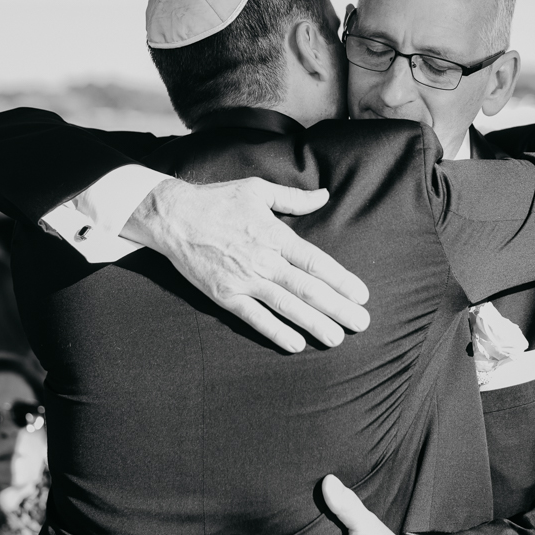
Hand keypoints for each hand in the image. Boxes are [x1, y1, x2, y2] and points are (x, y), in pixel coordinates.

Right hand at [124, 178, 368, 351]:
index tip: (362, 294)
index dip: (341, 280)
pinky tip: (296, 344)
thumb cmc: (217, 199)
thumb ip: (294, 198)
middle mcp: (264, 260)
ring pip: (286, 306)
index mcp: (275, 235)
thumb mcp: (258, 190)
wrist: (173, 216)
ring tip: (337, 338)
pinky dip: (275, 331)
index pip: (317, 262)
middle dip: (338, 308)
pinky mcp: (225, 294)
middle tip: (361, 323)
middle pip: (308, 288)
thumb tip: (325, 195)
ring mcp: (244, 279)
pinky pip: (254, 318)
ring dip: (314, 324)